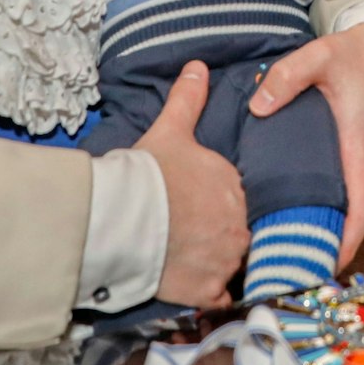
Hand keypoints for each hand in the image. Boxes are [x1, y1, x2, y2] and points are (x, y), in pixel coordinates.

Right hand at [135, 62, 248, 308]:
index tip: (206, 207)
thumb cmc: (147, 173)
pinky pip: (218, 298)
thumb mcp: (170, 130)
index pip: (242, 199)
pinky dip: (209, 295)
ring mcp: (225, 262)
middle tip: (198, 234)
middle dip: (225, 234)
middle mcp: (240, 227)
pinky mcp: (206, 291)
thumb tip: (198, 66)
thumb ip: (188, 100)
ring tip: (194, 260)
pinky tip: (195, 287)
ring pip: (233, 266)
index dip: (225, 203)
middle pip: (241, 233)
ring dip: (218, 264)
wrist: (121, 218)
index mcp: (236, 188)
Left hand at [249, 25, 363, 264]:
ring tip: (290, 232)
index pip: (360, 211)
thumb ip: (285, 78)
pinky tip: (308, 200)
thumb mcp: (317, 56)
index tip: (319, 268)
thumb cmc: (355, 53)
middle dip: (326, 238)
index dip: (343, 246)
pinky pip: (357, 186)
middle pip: (354, 214)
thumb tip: (258, 106)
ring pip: (355, 200)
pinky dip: (338, 199)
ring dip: (332, 218)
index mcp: (361, 147)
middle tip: (286, 257)